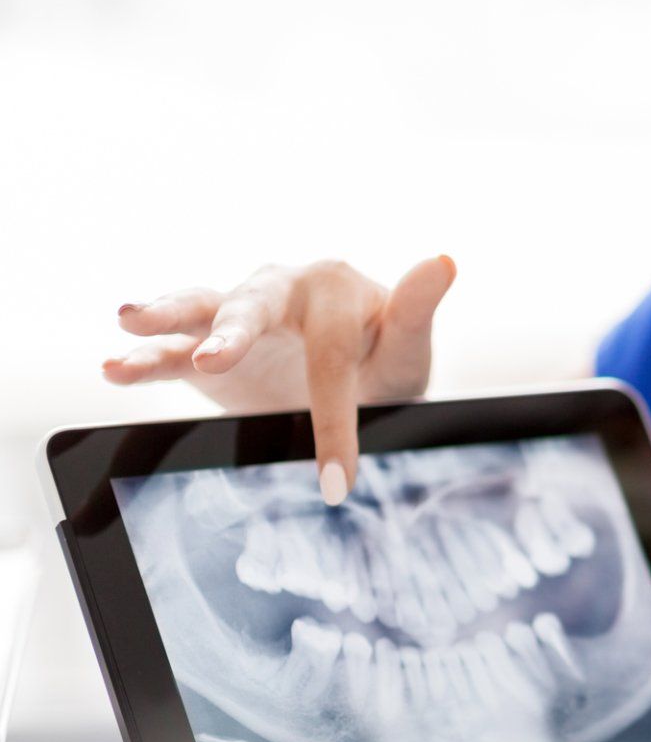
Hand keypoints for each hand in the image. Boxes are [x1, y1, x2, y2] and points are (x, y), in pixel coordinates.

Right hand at [104, 257, 456, 503]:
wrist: (354, 374)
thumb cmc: (384, 357)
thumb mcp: (407, 346)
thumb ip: (417, 310)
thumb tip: (444, 261)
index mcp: (332, 288)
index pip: (330, 355)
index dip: (334, 419)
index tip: (339, 480)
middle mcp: (278, 291)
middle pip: (252, 306)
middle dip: (234, 331)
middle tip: (216, 356)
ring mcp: (236, 318)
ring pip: (198, 312)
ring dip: (164, 320)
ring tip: (129, 323)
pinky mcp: (202, 352)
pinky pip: (171, 353)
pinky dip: (143, 357)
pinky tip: (114, 366)